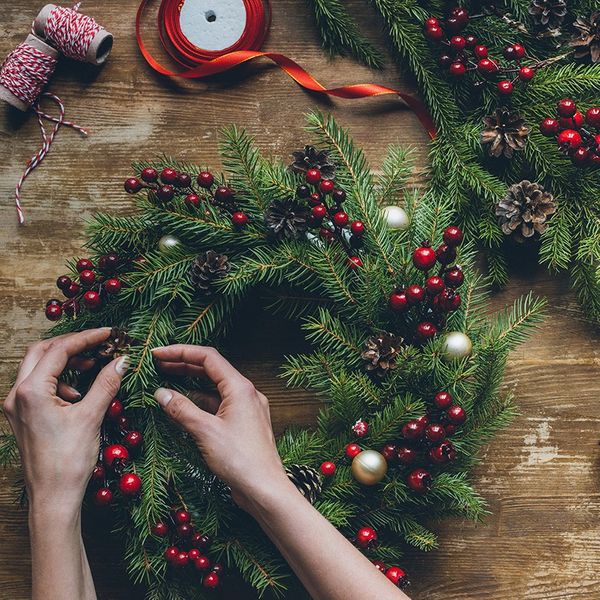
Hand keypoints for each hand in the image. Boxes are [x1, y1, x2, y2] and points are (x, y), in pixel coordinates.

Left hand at [3, 328, 127, 513]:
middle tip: (97, 343)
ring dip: (64, 361)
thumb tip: (122, 360)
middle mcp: (17, 395)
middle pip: (41, 352)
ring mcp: (17, 407)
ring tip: (91, 366)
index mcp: (31, 392)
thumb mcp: (91, 417)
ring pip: (38, 367)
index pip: (59, 350)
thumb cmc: (68, 461)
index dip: (86, 338)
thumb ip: (106, 383)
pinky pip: (38, 386)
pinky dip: (59, 380)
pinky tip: (77, 393)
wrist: (53, 498)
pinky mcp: (23, 417)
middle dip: (71, 344)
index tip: (108, 334)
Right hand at [152, 345, 289, 509]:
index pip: (208, 357)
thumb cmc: (240, 459)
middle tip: (157, 364)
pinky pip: (219, 405)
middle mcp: (246, 393)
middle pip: (212, 370)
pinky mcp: (243, 424)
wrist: (265, 489)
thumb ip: (181, 409)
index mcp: (240, 388)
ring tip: (165, 381)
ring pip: (215, 388)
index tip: (157, 353)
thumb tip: (161, 393)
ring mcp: (246, 409)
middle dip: (183, 364)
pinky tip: (183, 406)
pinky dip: (200, 402)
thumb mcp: (205, 431)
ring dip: (191, 383)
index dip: (180, 352)